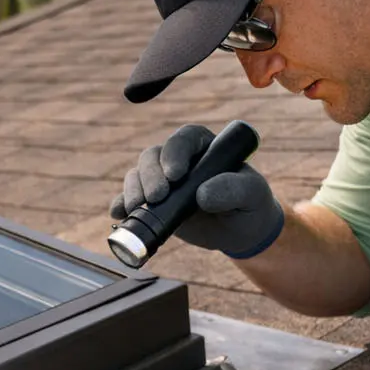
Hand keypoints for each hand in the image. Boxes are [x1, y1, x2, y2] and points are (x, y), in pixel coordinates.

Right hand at [112, 124, 284, 257]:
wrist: (239, 229)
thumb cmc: (249, 204)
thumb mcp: (251, 194)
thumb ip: (233, 189)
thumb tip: (203, 194)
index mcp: (202, 145)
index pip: (183, 140)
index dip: (174, 153)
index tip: (175, 175)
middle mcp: (177, 158)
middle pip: (153, 156)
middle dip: (150, 175)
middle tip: (157, 197)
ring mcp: (161, 180)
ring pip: (138, 175)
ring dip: (133, 190)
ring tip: (137, 208)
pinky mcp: (152, 202)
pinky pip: (129, 198)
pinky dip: (121, 205)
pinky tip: (118, 214)